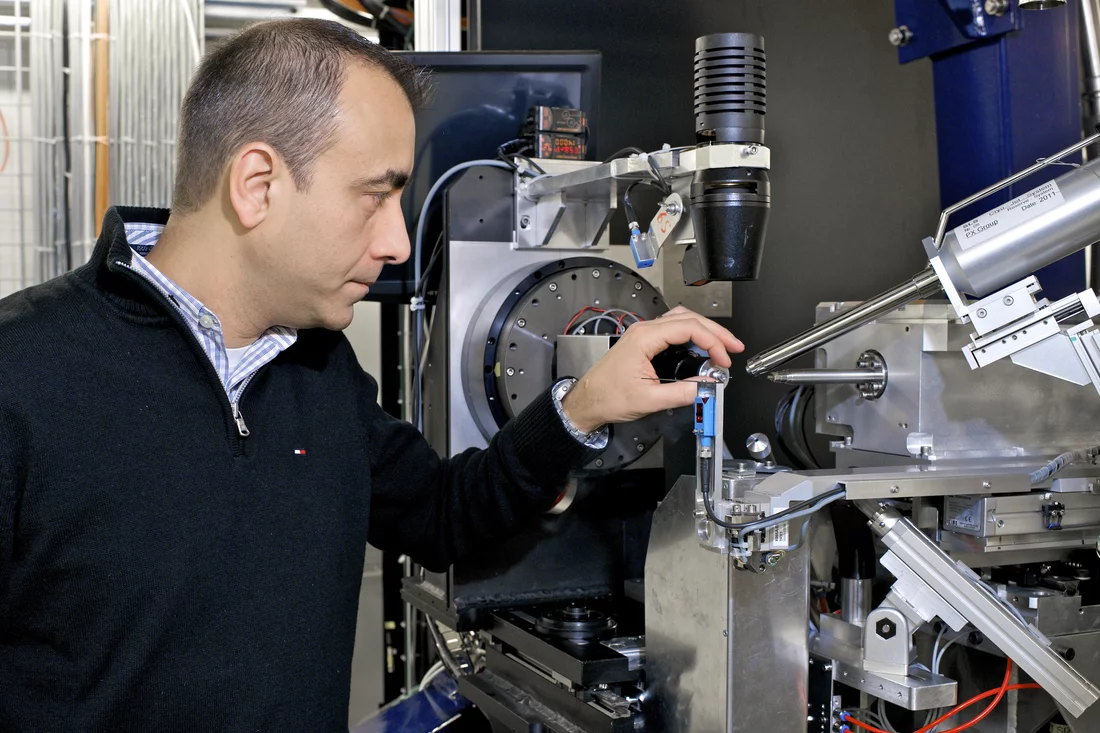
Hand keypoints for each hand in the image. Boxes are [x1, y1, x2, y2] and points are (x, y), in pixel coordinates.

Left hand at [560, 306, 743, 433]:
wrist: (588, 401)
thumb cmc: (609, 397)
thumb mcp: (649, 399)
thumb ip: (682, 393)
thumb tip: (708, 386)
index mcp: (644, 338)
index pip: (688, 328)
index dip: (712, 342)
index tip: (724, 360)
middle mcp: (644, 330)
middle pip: (689, 319)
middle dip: (715, 332)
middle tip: (734, 348)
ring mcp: (644, 334)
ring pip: (682, 320)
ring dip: (705, 331)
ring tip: (723, 346)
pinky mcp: (645, 341)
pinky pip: (673, 329)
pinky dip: (692, 335)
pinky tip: (702, 348)